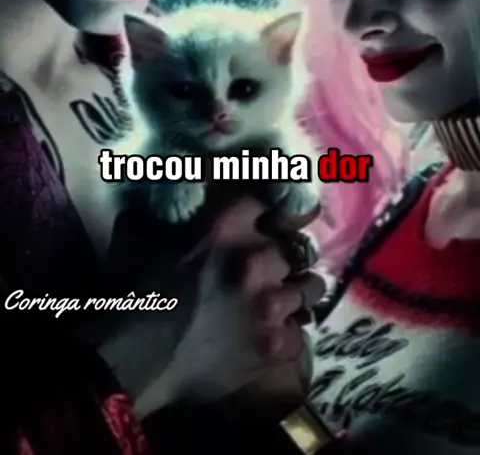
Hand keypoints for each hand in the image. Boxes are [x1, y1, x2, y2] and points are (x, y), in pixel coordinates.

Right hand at [133, 197, 323, 416]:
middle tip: (275, 266)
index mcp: (229, 222)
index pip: (279, 200)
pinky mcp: (276, 345)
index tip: (279, 220)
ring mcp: (271, 302)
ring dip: (296, 291)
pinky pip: (301, 332)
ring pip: (310, 287)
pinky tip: (270, 336)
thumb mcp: (147, 228)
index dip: (280, 211)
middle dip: (288, 255)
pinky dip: (288, 333)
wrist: (133, 358)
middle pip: (299, 245)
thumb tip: (188, 179)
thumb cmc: (136, 289)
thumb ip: (177, 202)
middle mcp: (258, 256)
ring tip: (281, 300)